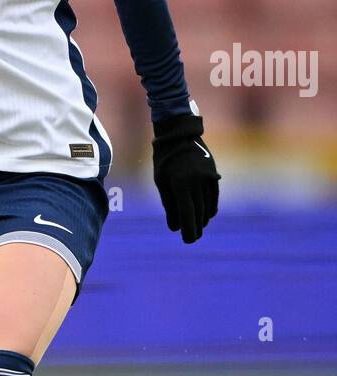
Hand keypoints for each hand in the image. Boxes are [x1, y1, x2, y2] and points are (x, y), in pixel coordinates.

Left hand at [151, 112, 219, 242]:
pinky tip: (208, 215)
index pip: (187, 213)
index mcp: (181, 184)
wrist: (180, 134)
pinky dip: (211, 206)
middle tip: (193, 238)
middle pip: (198, 211)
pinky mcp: (213, 174)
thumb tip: (174, 227)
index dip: (188, 228)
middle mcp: (196, 182)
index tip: (188, 241)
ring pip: (207, 204)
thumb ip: (169, 204)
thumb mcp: (162, 182)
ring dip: (203, 218)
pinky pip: (213, 195)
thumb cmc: (165, 160)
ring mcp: (207, 177)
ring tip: (199, 228)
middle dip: (195, 226)